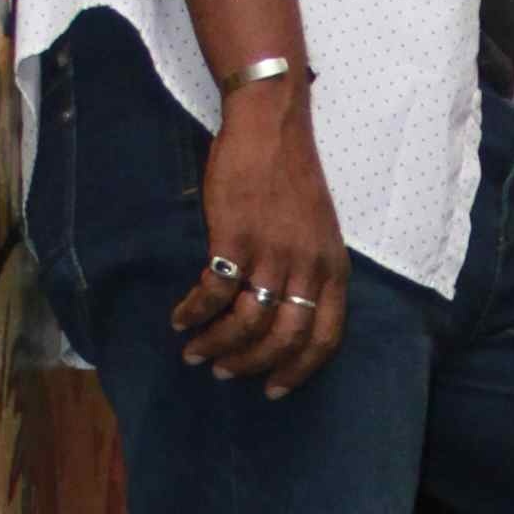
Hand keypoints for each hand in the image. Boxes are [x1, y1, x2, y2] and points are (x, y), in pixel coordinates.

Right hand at [177, 90, 345, 390]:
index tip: (276, 388)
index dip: (299, 369)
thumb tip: (284, 312)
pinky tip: (180, 319)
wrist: (271, 125)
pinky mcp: (235, 238)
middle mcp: (306, 267)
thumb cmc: (290, 175)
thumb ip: (309, 271)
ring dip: (218, 344)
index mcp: (332, 268)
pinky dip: (195, 312)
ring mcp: (271, 253)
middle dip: (252, 364)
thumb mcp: (319, 230)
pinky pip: (213, 292)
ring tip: (196, 354)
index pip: (325, 337)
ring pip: (247, 322)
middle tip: (226, 373)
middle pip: (283, 338)